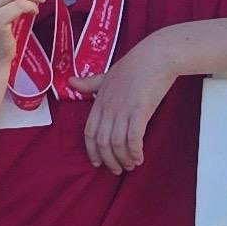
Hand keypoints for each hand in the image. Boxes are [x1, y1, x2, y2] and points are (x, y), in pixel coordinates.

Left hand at [82, 40, 178, 171]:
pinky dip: (135, 151)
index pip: (89, 132)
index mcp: (99, 101)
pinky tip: (139, 157)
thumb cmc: (134, 65)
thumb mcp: (107, 74)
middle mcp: (109, 108)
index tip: (98, 162)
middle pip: (102, 142)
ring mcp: (124, 109)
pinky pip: (134, 138)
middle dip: (109, 160)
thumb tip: (70, 81)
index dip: (92, 151)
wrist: (156, 55)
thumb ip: (89, 83)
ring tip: (131, 165)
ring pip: (117, 143)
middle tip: (117, 169)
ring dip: (123, 158)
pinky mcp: (140, 111)